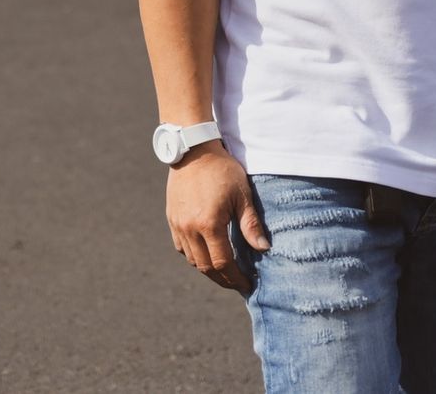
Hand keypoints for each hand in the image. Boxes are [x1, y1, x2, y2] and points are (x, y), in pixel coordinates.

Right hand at [165, 144, 268, 292]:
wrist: (193, 150)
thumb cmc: (222, 170)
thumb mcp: (242, 195)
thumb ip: (250, 224)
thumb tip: (264, 248)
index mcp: (209, 225)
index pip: (223, 263)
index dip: (236, 278)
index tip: (247, 285)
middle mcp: (190, 229)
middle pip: (206, 267)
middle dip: (223, 279)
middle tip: (237, 283)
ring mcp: (178, 224)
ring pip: (192, 260)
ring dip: (208, 269)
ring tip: (224, 271)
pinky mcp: (172, 218)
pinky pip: (181, 247)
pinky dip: (194, 256)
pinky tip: (206, 254)